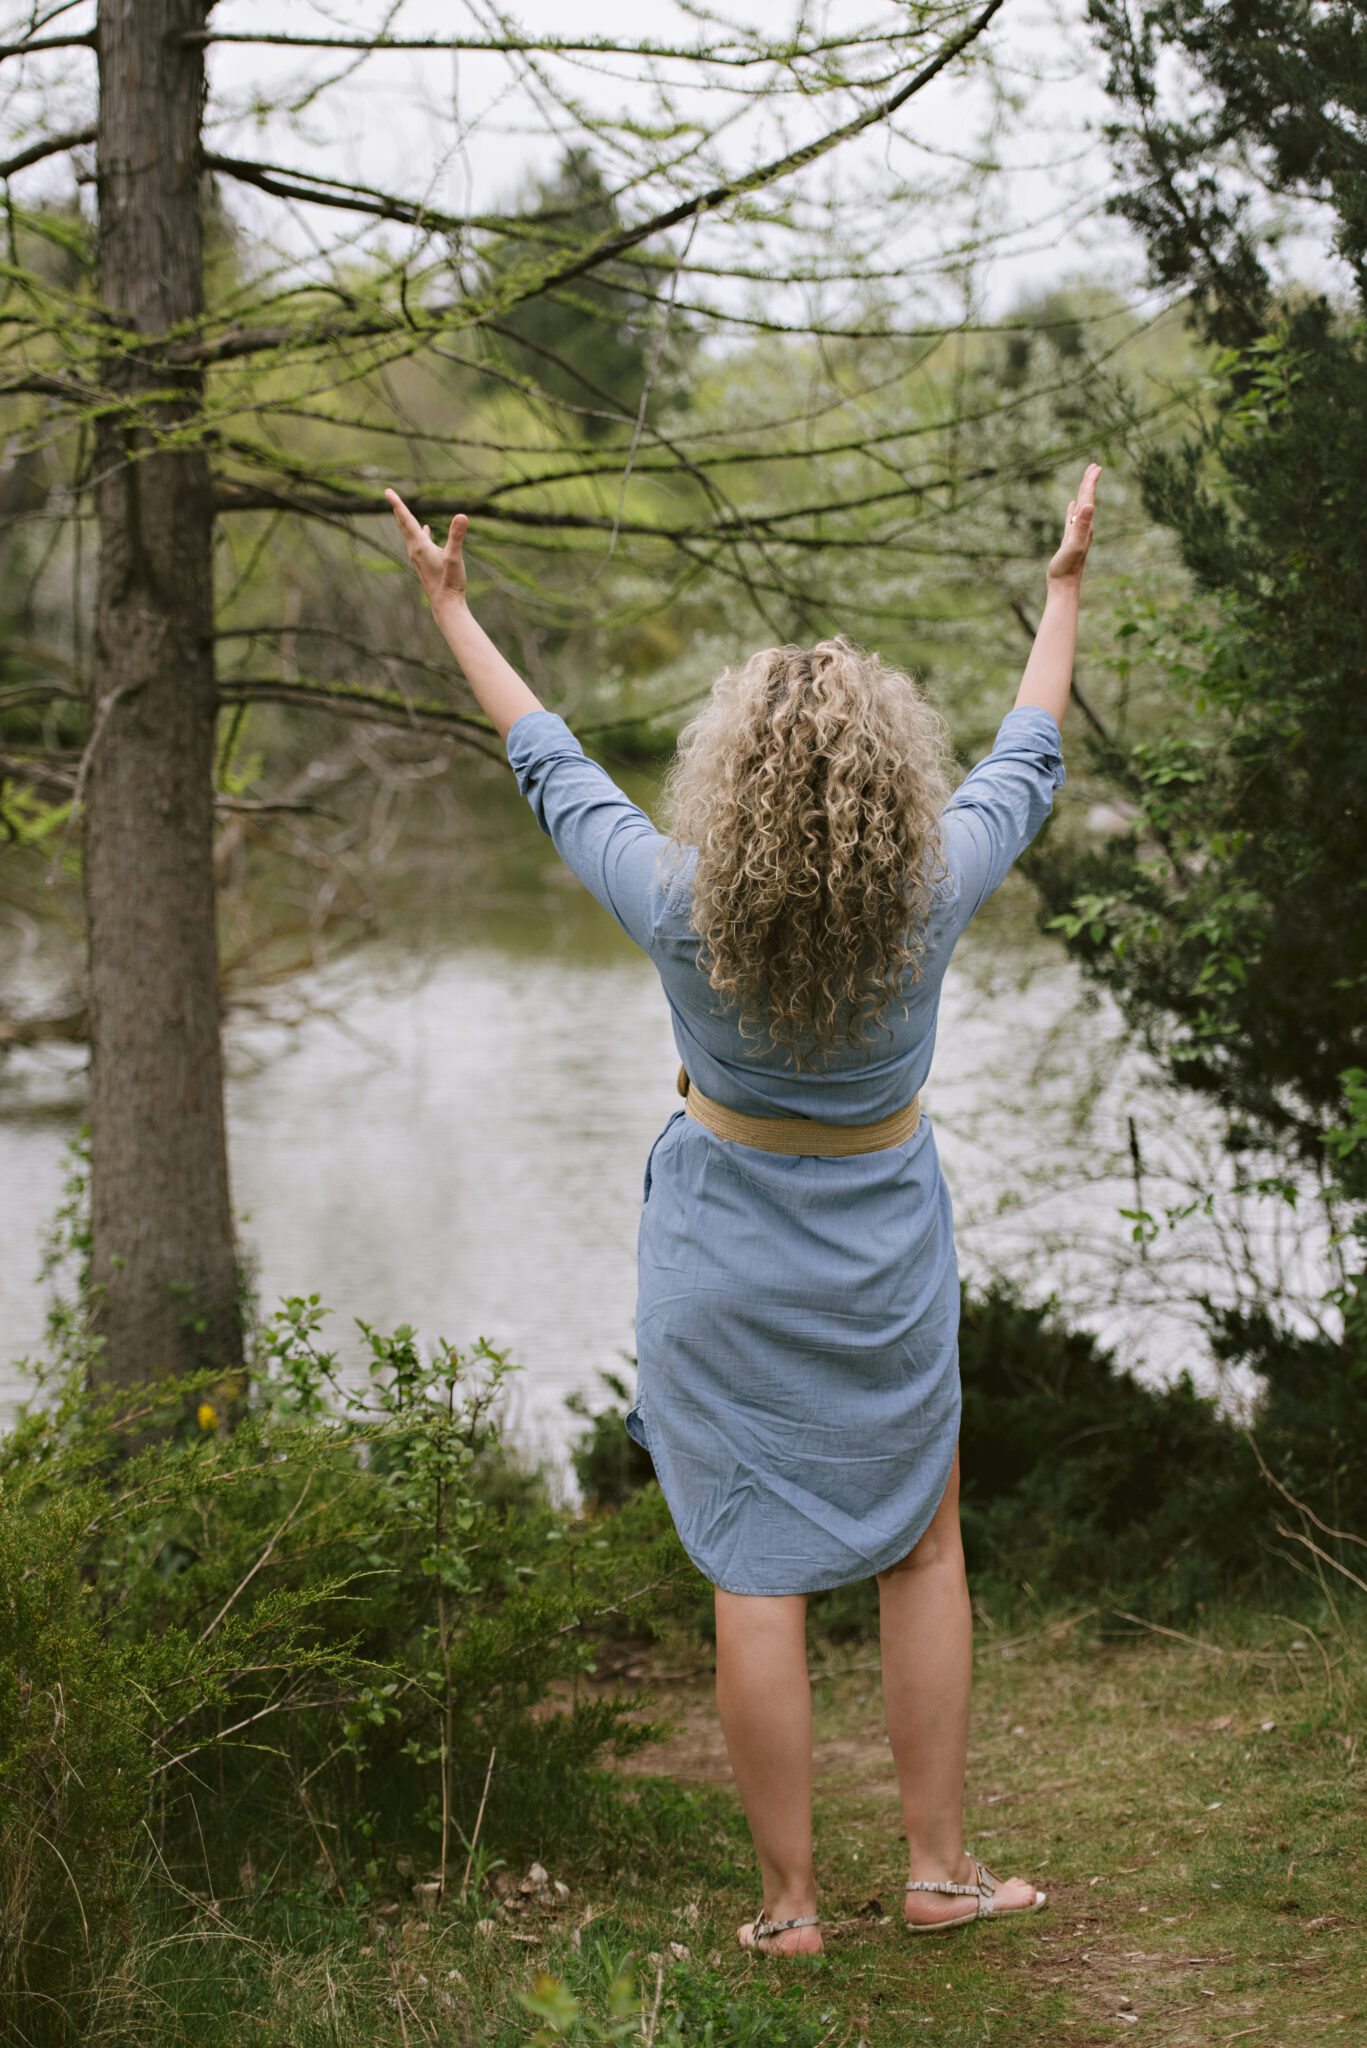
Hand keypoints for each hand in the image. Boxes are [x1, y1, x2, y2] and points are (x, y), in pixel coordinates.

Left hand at [385, 489, 467, 607]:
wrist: (446, 605)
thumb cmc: (450, 582)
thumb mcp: (455, 556)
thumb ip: (457, 535)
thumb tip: (462, 516)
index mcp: (420, 545)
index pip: (406, 519)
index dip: (397, 503)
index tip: (387, 491)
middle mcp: (415, 550)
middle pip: (403, 524)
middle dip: (398, 508)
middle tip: (389, 494)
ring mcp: (418, 557)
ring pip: (409, 533)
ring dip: (405, 520)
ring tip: (401, 509)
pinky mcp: (424, 563)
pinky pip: (418, 542)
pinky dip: (419, 532)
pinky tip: (426, 530)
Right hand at [1046, 463, 1100, 587]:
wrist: (1063, 585)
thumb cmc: (1067, 567)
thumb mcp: (1074, 544)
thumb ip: (1082, 525)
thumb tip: (1089, 505)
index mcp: (1085, 525)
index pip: (1089, 499)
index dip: (1091, 482)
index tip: (1095, 467)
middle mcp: (1084, 527)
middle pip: (1088, 500)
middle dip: (1090, 483)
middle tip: (1094, 467)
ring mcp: (1076, 533)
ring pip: (1081, 507)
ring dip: (1083, 493)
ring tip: (1085, 482)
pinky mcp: (1068, 539)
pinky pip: (1072, 519)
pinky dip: (1073, 510)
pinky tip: (1073, 505)